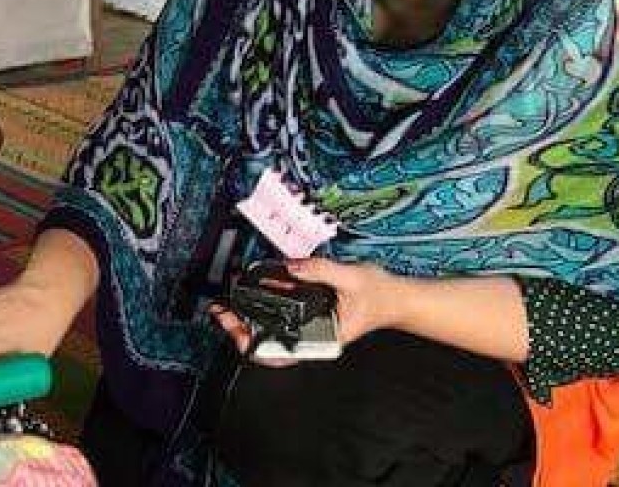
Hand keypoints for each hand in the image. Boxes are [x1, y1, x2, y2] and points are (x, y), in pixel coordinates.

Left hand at [211, 258, 410, 364]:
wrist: (397, 298)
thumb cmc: (380, 296)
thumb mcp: (350, 277)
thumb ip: (319, 270)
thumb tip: (291, 266)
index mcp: (324, 338)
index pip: (281, 353)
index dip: (253, 345)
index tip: (234, 329)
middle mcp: (314, 337)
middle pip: (270, 342)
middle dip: (242, 326)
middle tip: (222, 309)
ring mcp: (310, 327)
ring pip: (272, 329)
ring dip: (251, 314)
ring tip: (231, 299)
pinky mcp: (309, 314)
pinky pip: (282, 314)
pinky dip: (266, 303)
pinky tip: (254, 291)